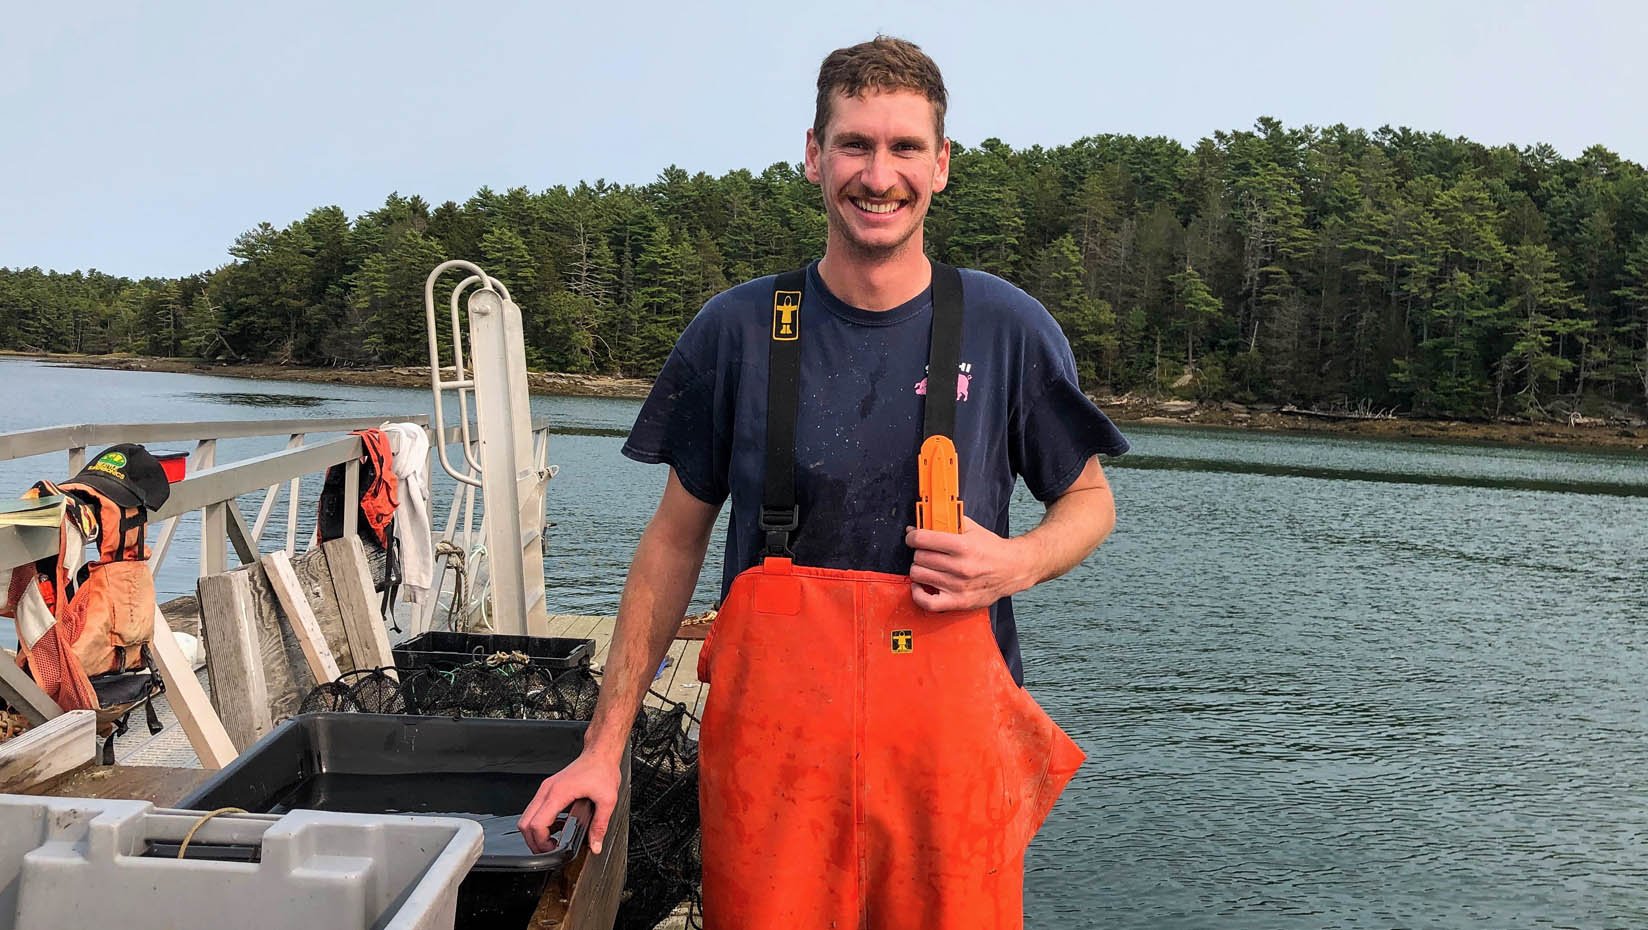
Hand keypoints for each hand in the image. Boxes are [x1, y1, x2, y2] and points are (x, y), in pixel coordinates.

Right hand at [518, 751, 619, 854]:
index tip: (552, 850)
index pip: (537, 824)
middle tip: (550, 850)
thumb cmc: (602, 769)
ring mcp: (546, 788)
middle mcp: (547, 790)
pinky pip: (535, 809)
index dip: (541, 842)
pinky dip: (539, 822)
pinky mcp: (548, 788)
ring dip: (535, 832)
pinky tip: (555, 827)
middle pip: (525, 823)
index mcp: (558, 793)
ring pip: (527, 816)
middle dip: (534, 841)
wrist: (600, 753)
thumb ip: (600, 825)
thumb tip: (595, 845)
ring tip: (552, 841)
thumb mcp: (607, 800)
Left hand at [905, 515, 1035, 611]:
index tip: (914, 537)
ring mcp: (959, 587)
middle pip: (919, 557)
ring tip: (927, 566)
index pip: (922, 540)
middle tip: (925, 551)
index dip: (913, 537)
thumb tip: (916, 527)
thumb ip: (945, 524)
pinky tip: (921, 584)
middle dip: (919, 552)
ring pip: (919, 576)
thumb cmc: (991, 549)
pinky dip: (917, 593)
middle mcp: (961, 567)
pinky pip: (927, 602)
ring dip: (919, 569)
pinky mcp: (959, 602)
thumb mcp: (971, 528)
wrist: (1013, 569)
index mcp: (963, 546)